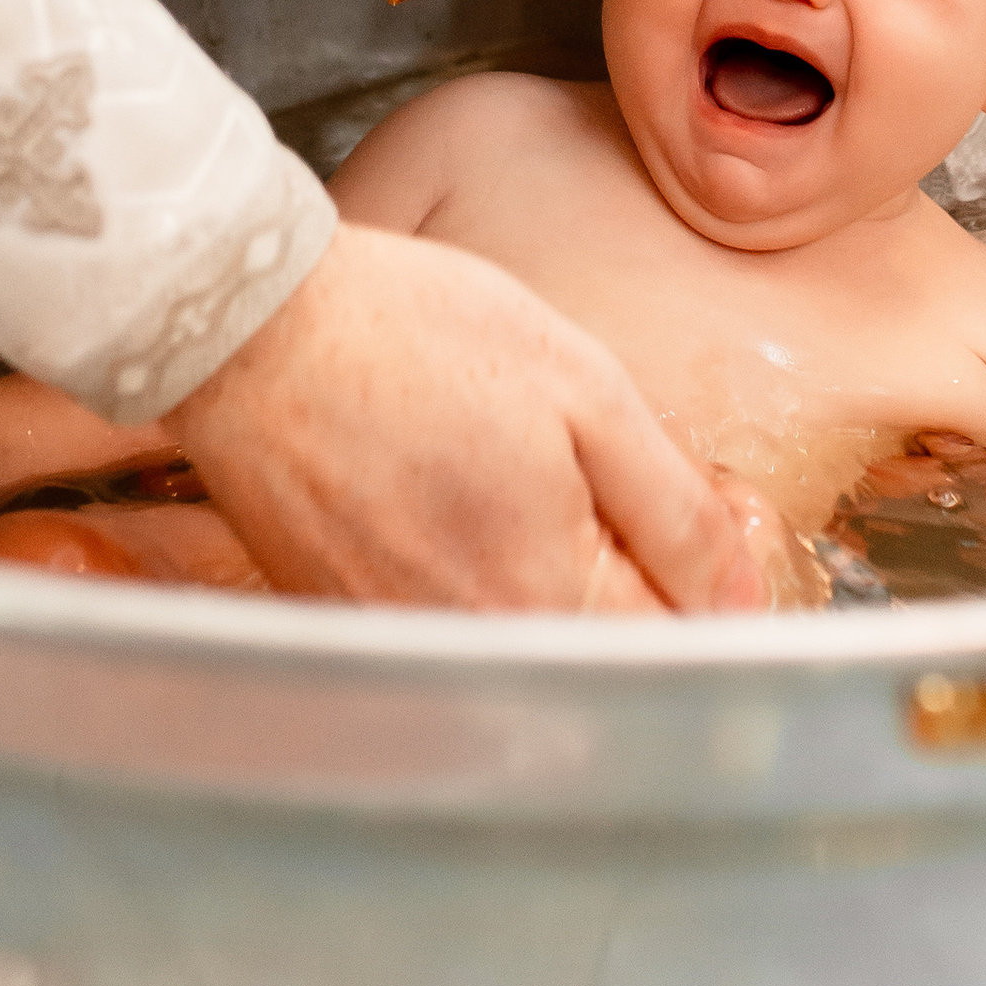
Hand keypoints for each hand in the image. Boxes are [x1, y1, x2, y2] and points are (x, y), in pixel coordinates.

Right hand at [176, 225, 770, 613]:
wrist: (247, 328)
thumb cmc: (411, 337)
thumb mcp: (587, 392)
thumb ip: (677, 513)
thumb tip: (738, 603)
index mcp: (545, 606)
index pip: (671, 649)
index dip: (701, 577)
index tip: (686, 512)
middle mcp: (470, 657)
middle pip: (596, 655)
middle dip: (627, 582)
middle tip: (596, 476)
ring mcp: (399, 650)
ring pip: (524, 645)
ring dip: (548, 579)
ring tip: (509, 472)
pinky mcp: (345, 626)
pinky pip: (450, 630)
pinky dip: (472, 577)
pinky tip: (453, 494)